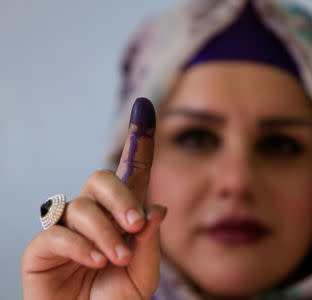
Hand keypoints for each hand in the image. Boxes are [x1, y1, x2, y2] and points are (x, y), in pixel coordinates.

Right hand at [21, 98, 165, 299]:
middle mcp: (94, 215)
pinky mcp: (42, 248)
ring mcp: (67, 229)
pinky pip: (58, 232)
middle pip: (101, 178)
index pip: (132, 173)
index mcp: (122, 217)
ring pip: (82, 206)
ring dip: (105, 231)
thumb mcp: (143, 274)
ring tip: (118, 257)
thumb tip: (158, 208)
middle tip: (135, 225)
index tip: (145, 105)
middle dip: (121, 197)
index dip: (139, 140)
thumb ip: (150, 242)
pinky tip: (95, 260)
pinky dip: (80, 245)